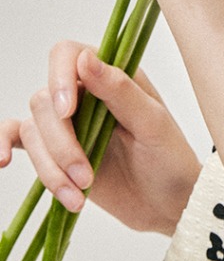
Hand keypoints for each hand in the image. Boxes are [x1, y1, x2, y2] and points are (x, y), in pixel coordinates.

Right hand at [0, 41, 201, 234]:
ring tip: (79, 196)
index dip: (59, 79)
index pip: (67, 55)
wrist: (167, 204)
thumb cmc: (170, 160)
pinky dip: (2, 147)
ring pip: (33, 131)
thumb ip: (121, 92)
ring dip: (51, 167)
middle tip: (88, 177)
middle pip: (45, 102)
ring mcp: (67, 123)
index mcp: (112, 76)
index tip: (68, 112)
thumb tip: (86, 58)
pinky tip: (1, 162)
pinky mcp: (54, 152)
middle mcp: (84, 93)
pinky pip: (16, 139)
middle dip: (62, 145)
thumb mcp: (154, 125)